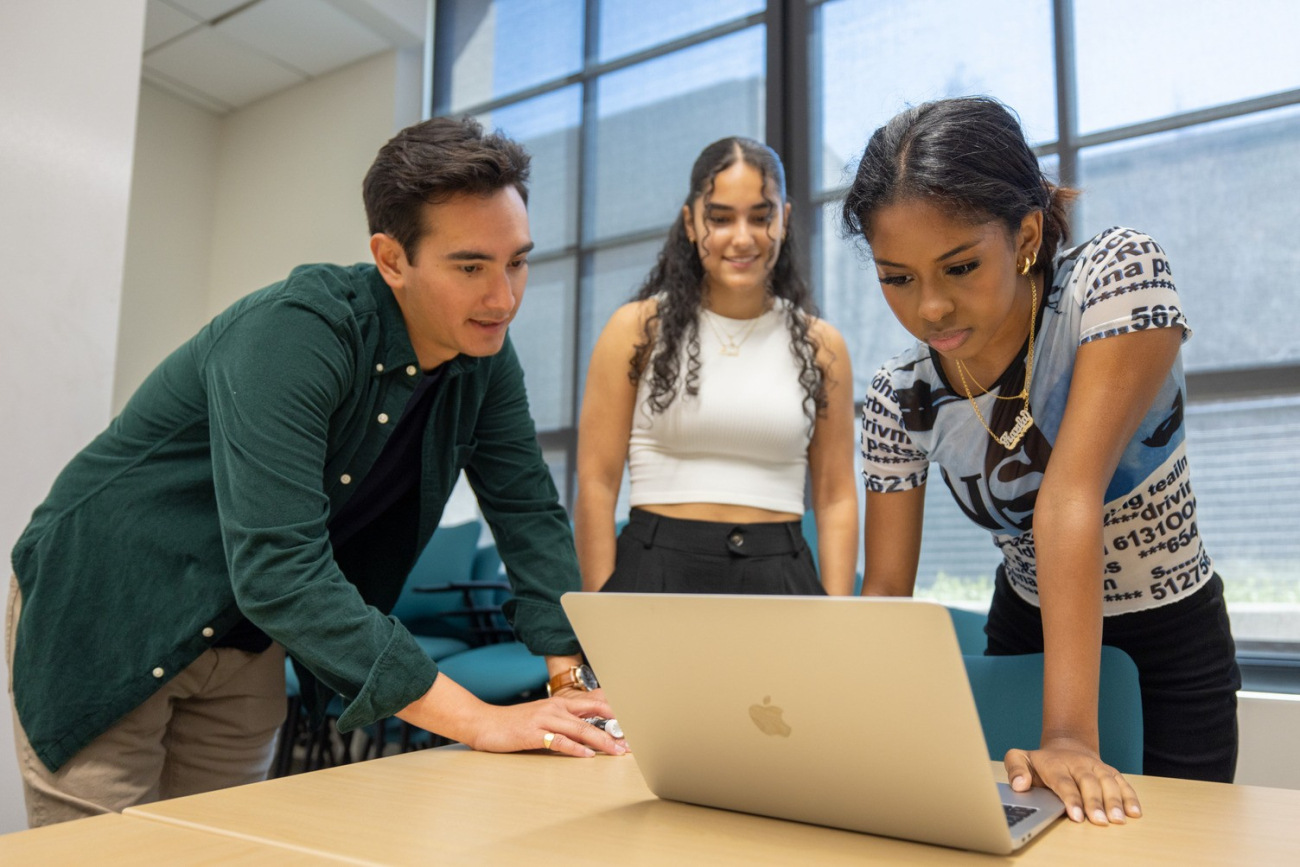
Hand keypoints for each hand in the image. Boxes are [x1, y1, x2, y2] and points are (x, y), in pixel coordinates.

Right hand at [467, 692, 628, 757]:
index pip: (595, 702)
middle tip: (633, 741)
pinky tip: (587, 755)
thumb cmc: (514, 724)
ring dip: (602, 740)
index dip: (616, 712)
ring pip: (580, 728)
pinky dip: (575, 748)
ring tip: (618, 750)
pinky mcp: (533, 733)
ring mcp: (544, 719)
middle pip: (593, 714)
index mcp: (560, 703)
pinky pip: (558, 741)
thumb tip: (590, 733)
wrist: (484, 722)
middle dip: (615, 727)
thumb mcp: (543, 718)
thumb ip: (565, 722)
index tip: (634, 724)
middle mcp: (555, 707)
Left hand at [1004, 737, 1141, 824]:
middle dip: (1095, 803)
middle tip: (1100, 821)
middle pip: (1089, 783)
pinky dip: (1130, 797)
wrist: (1066, 746)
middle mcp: (1078, 764)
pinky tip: (1135, 813)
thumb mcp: (1020, 758)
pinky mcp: (1110, 772)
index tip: (1077, 816)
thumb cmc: (1042, 761)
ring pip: (1108, 782)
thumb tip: (1019, 784)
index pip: (1064, 782)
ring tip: (1118, 819)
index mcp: (1055, 764)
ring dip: (1115, 801)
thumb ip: (1015, 769)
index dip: (1071, 799)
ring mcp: (1096, 767)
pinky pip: (1123, 783)